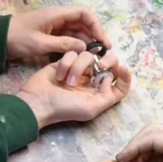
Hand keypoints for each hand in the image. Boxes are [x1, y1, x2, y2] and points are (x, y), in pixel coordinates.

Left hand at [6, 6, 110, 59]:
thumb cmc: (17, 38)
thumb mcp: (40, 43)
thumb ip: (63, 44)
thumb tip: (84, 47)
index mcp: (57, 14)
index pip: (84, 14)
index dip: (96, 25)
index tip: (103, 41)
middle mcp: (58, 18)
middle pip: (83, 23)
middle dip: (95, 35)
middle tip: (103, 52)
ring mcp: (55, 26)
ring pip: (77, 31)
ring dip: (87, 42)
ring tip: (95, 56)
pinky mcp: (50, 35)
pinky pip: (68, 38)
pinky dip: (76, 45)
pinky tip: (82, 56)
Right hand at [16, 52, 130, 128]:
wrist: (37, 101)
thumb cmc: (64, 108)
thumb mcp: (91, 108)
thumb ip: (108, 95)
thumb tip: (111, 79)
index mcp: (100, 93)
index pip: (119, 84)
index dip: (124, 76)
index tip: (122, 68)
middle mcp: (91, 80)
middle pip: (108, 63)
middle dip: (107, 61)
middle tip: (99, 65)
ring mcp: (78, 70)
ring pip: (88, 56)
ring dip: (78, 67)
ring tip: (67, 81)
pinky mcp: (64, 61)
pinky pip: (73, 52)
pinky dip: (66, 62)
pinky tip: (59, 74)